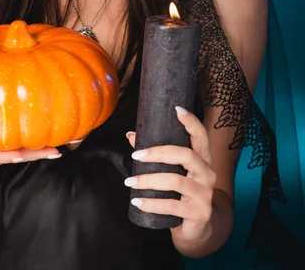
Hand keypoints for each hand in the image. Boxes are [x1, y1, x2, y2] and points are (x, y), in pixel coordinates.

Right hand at [0, 126, 61, 164]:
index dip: (7, 156)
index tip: (18, 157)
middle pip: (20, 153)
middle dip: (36, 154)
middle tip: (54, 152)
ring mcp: (9, 143)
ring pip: (29, 146)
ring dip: (45, 146)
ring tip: (64, 144)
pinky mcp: (16, 135)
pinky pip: (31, 136)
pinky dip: (45, 134)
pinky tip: (62, 130)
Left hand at [125, 106, 215, 244]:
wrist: (197, 228)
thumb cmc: (182, 193)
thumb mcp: (172, 172)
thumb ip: (156, 154)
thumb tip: (131, 135)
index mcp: (203, 159)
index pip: (201, 136)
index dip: (191, 122)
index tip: (177, 109)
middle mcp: (208, 173)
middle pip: (185, 155)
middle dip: (158, 153)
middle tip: (135, 155)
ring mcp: (205, 194)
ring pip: (175, 180)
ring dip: (148, 180)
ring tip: (130, 182)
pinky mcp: (199, 213)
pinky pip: (172, 206)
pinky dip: (152, 204)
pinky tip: (137, 201)